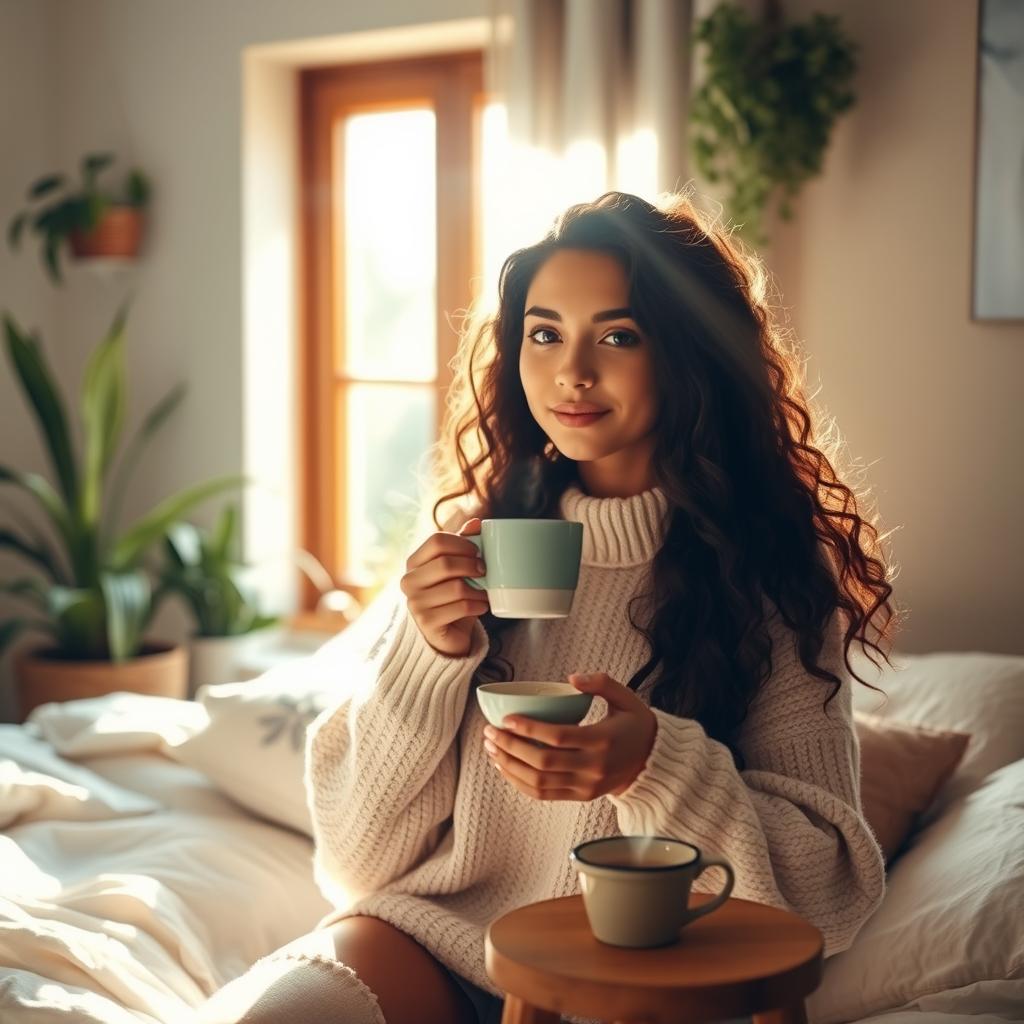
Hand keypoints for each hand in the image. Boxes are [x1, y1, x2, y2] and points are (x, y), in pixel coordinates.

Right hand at [400, 517, 488, 656]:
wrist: (448, 633)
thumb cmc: (452, 596)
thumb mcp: (456, 569)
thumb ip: (462, 545)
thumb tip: (475, 523)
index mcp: (414, 562)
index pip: (437, 540)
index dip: (462, 543)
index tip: (477, 551)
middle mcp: (409, 581)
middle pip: (445, 563)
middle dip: (471, 565)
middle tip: (484, 570)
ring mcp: (415, 603)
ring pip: (456, 587)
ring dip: (478, 589)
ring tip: (485, 592)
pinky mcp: (427, 623)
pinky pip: (461, 607)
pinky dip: (477, 605)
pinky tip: (481, 606)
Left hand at [483, 672, 657, 800]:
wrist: (653, 762)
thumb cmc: (635, 725)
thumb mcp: (626, 698)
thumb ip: (601, 683)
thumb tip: (572, 678)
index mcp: (602, 740)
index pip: (557, 737)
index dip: (528, 729)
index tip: (506, 719)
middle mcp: (592, 767)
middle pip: (542, 762)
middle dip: (510, 747)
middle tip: (489, 733)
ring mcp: (585, 785)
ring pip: (539, 782)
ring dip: (510, 767)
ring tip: (491, 749)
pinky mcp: (580, 796)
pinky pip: (544, 794)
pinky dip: (520, 783)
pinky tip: (505, 768)